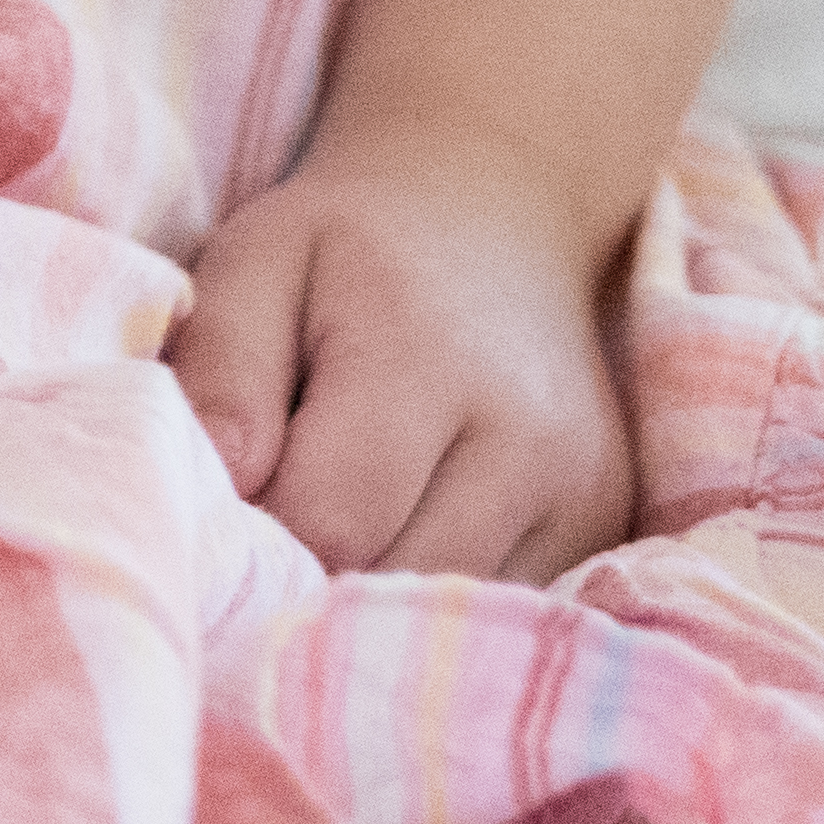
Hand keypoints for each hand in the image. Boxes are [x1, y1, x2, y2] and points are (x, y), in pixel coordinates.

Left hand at [172, 113, 641, 581]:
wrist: (494, 216)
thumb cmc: (347, 249)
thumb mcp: (256, 259)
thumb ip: (223, 363)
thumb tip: (221, 479)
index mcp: (425, 360)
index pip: (329, 516)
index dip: (255, 533)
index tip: (220, 505)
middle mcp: (526, 441)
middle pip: (391, 576)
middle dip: (310, 570)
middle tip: (269, 522)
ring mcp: (580, 493)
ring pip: (448, 607)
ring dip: (372, 588)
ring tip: (333, 518)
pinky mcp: (604, 528)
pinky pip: (498, 604)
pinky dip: (432, 587)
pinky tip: (399, 531)